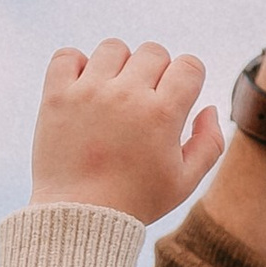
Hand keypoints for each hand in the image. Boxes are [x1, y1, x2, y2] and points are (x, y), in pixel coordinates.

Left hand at [30, 41, 222, 223]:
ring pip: (113, 48)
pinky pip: (67, 56)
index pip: (189, 65)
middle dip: (156, 72)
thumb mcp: (185, 181)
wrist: (77, 218)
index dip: (188, 80)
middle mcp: (127, 95)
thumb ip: (208, 142)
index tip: (176, 98)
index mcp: (162, 114)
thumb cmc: (136, 201)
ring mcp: (89, 92)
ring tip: (113, 94)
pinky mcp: (56, 96)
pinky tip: (84, 88)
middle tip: (144, 102)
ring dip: (118, 66)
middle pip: (153, 52)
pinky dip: (76, 65)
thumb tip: (207, 107)